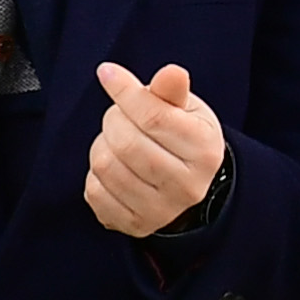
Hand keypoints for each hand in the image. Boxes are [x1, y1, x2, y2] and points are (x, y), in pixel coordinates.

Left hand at [85, 62, 227, 238]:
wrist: (184, 183)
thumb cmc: (182, 137)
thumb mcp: (186, 109)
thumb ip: (172, 90)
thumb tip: (171, 73)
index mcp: (204, 150)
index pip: (154, 117)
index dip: (125, 92)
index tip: (107, 73)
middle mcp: (187, 186)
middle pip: (127, 143)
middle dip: (113, 120)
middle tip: (119, 115)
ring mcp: (160, 211)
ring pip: (106, 166)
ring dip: (101, 145)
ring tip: (116, 140)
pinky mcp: (134, 226)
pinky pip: (95, 192)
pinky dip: (95, 174)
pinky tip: (112, 166)